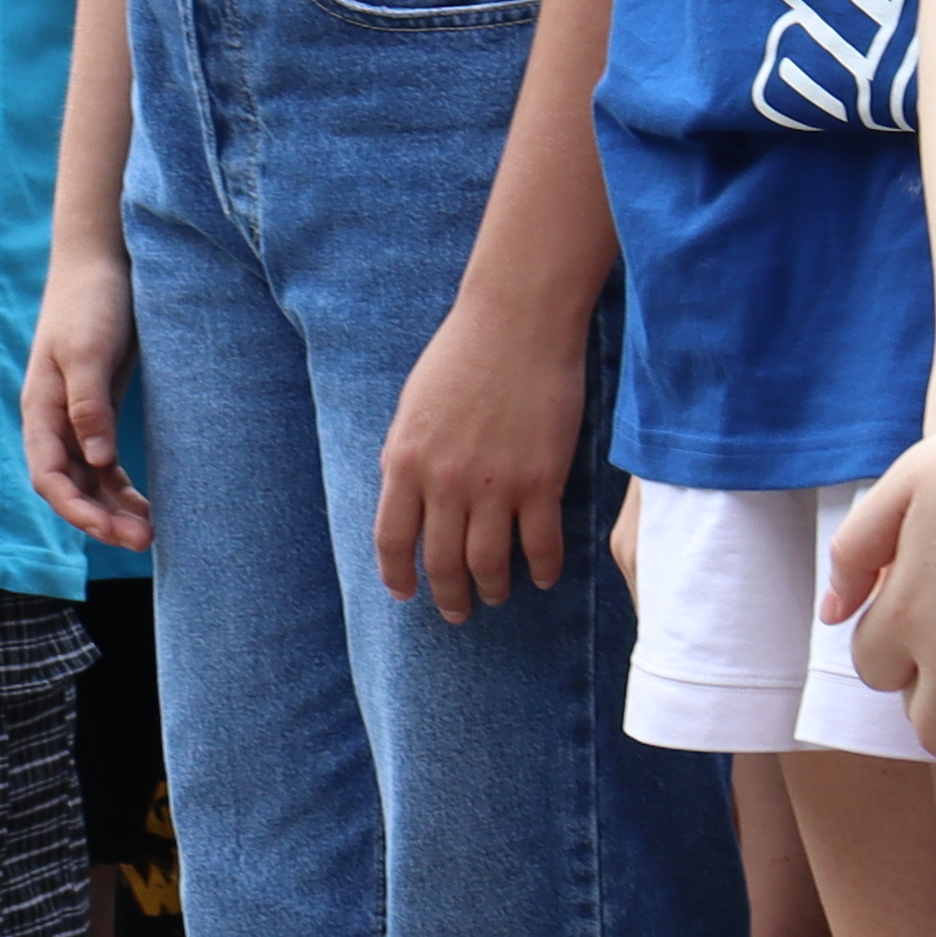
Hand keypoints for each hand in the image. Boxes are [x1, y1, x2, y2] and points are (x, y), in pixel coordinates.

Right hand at [23, 236, 155, 553]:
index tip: (108, 531)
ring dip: (115, 510)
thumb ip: (89, 404)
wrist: (103, 260)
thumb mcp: (88, 350)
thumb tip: (97, 460)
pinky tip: (151, 506)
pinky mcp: (101, 409)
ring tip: (151, 535)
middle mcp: (54, 419)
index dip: (75, 508)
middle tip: (143, 541)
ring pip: (91, 480)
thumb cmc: (92, 300)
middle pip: (70, 486)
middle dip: (100, 519)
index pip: (49, 474)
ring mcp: (78, 416)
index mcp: (41, 407)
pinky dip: (125, 489)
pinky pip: (107, 464)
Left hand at [371, 273, 589, 620]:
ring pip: (490, 564)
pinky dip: (543, 569)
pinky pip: (542, 545)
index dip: (398, 575)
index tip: (405, 593)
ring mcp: (494, 486)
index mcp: (404, 462)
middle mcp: (444, 483)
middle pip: (442, 562)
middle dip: (448, 596)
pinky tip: (543, 577)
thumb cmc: (461, 355)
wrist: (516, 324)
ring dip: (493, 589)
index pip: (392, 540)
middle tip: (456, 613)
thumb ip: (408, 458)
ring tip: (497, 596)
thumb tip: (409, 501)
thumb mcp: (412, 409)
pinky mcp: (542, 482)